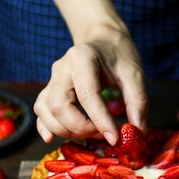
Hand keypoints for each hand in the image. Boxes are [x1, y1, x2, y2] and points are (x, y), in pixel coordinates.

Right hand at [33, 32, 148, 144]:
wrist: (102, 40)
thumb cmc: (118, 55)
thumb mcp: (134, 73)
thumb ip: (137, 101)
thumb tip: (138, 131)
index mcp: (82, 58)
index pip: (87, 95)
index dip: (100, 120)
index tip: (115, 138)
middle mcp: (61, 68)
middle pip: (60, 106)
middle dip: (81, 127)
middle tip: (104, 134)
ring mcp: (52, 79)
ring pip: (46, 111)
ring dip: (66, 130)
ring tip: (92, 132)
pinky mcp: (49, 90)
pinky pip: (41, 111)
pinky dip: (45, 127)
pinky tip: (54, 137)